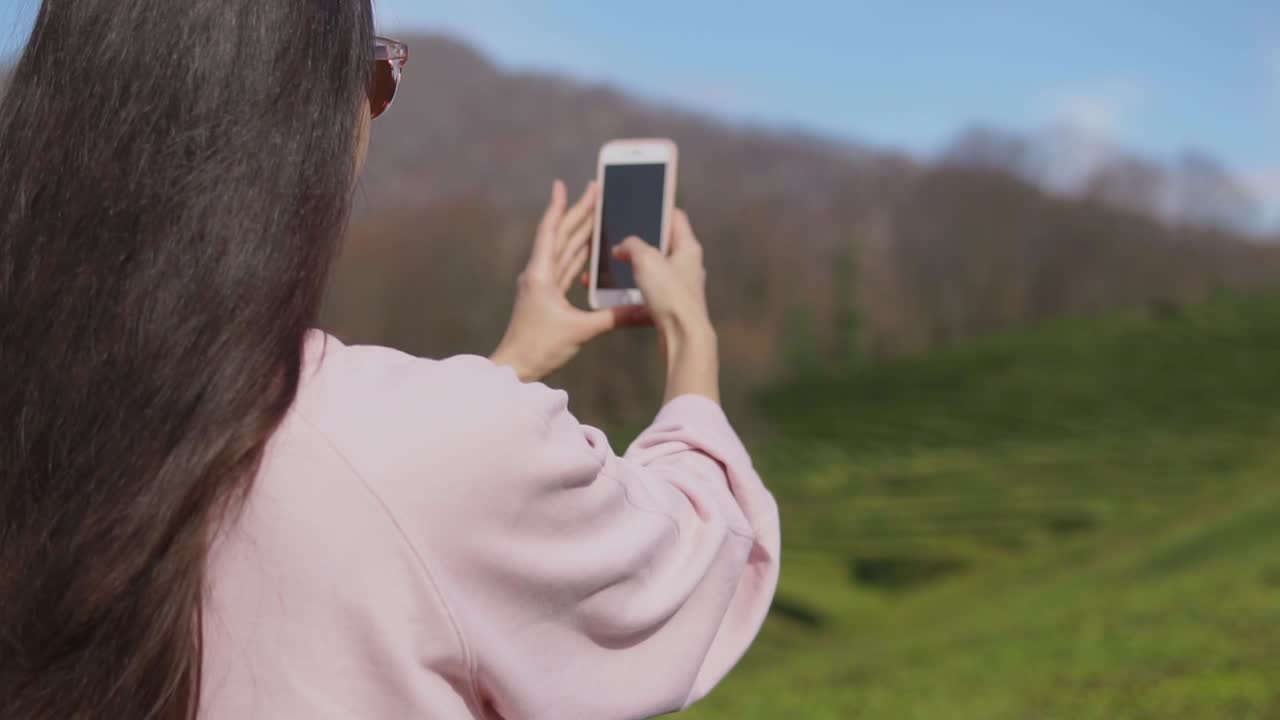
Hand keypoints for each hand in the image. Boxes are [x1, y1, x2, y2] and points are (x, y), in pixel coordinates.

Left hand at [491, 180, 647, 381]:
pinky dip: (578, 254)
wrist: (516, 368)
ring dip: (579, 229)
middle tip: (594, 190)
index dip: (558, 206)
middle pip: (561, 235)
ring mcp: (542, 285)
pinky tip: (589, 247)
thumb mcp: (580, 331)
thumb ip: (614, 317)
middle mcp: (539, 274)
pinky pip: (565, 267)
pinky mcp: (547, 296)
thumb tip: (645, 311)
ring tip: (595, 211)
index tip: (563, 184)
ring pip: (564, 249)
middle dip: (578, 211)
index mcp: (541, 274)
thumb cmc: (539, 347)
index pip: (551, 231)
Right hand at [611, 210, 712, 342]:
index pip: (675, 217)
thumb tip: (622, 247)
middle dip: (640, 240)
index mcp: (688, 247)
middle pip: (663, 244)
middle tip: (619, 236)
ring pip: (655, 269)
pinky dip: (636, 288)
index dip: (659, 207)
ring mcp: (681, 286)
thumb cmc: (671, 295)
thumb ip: (632, 245)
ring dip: (635, 266)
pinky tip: (619, 291)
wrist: (683, 337)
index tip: (642, 202)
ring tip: (614, 263)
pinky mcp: (673, 305)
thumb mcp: (646, 259)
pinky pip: (651, 291)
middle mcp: (688, 265)